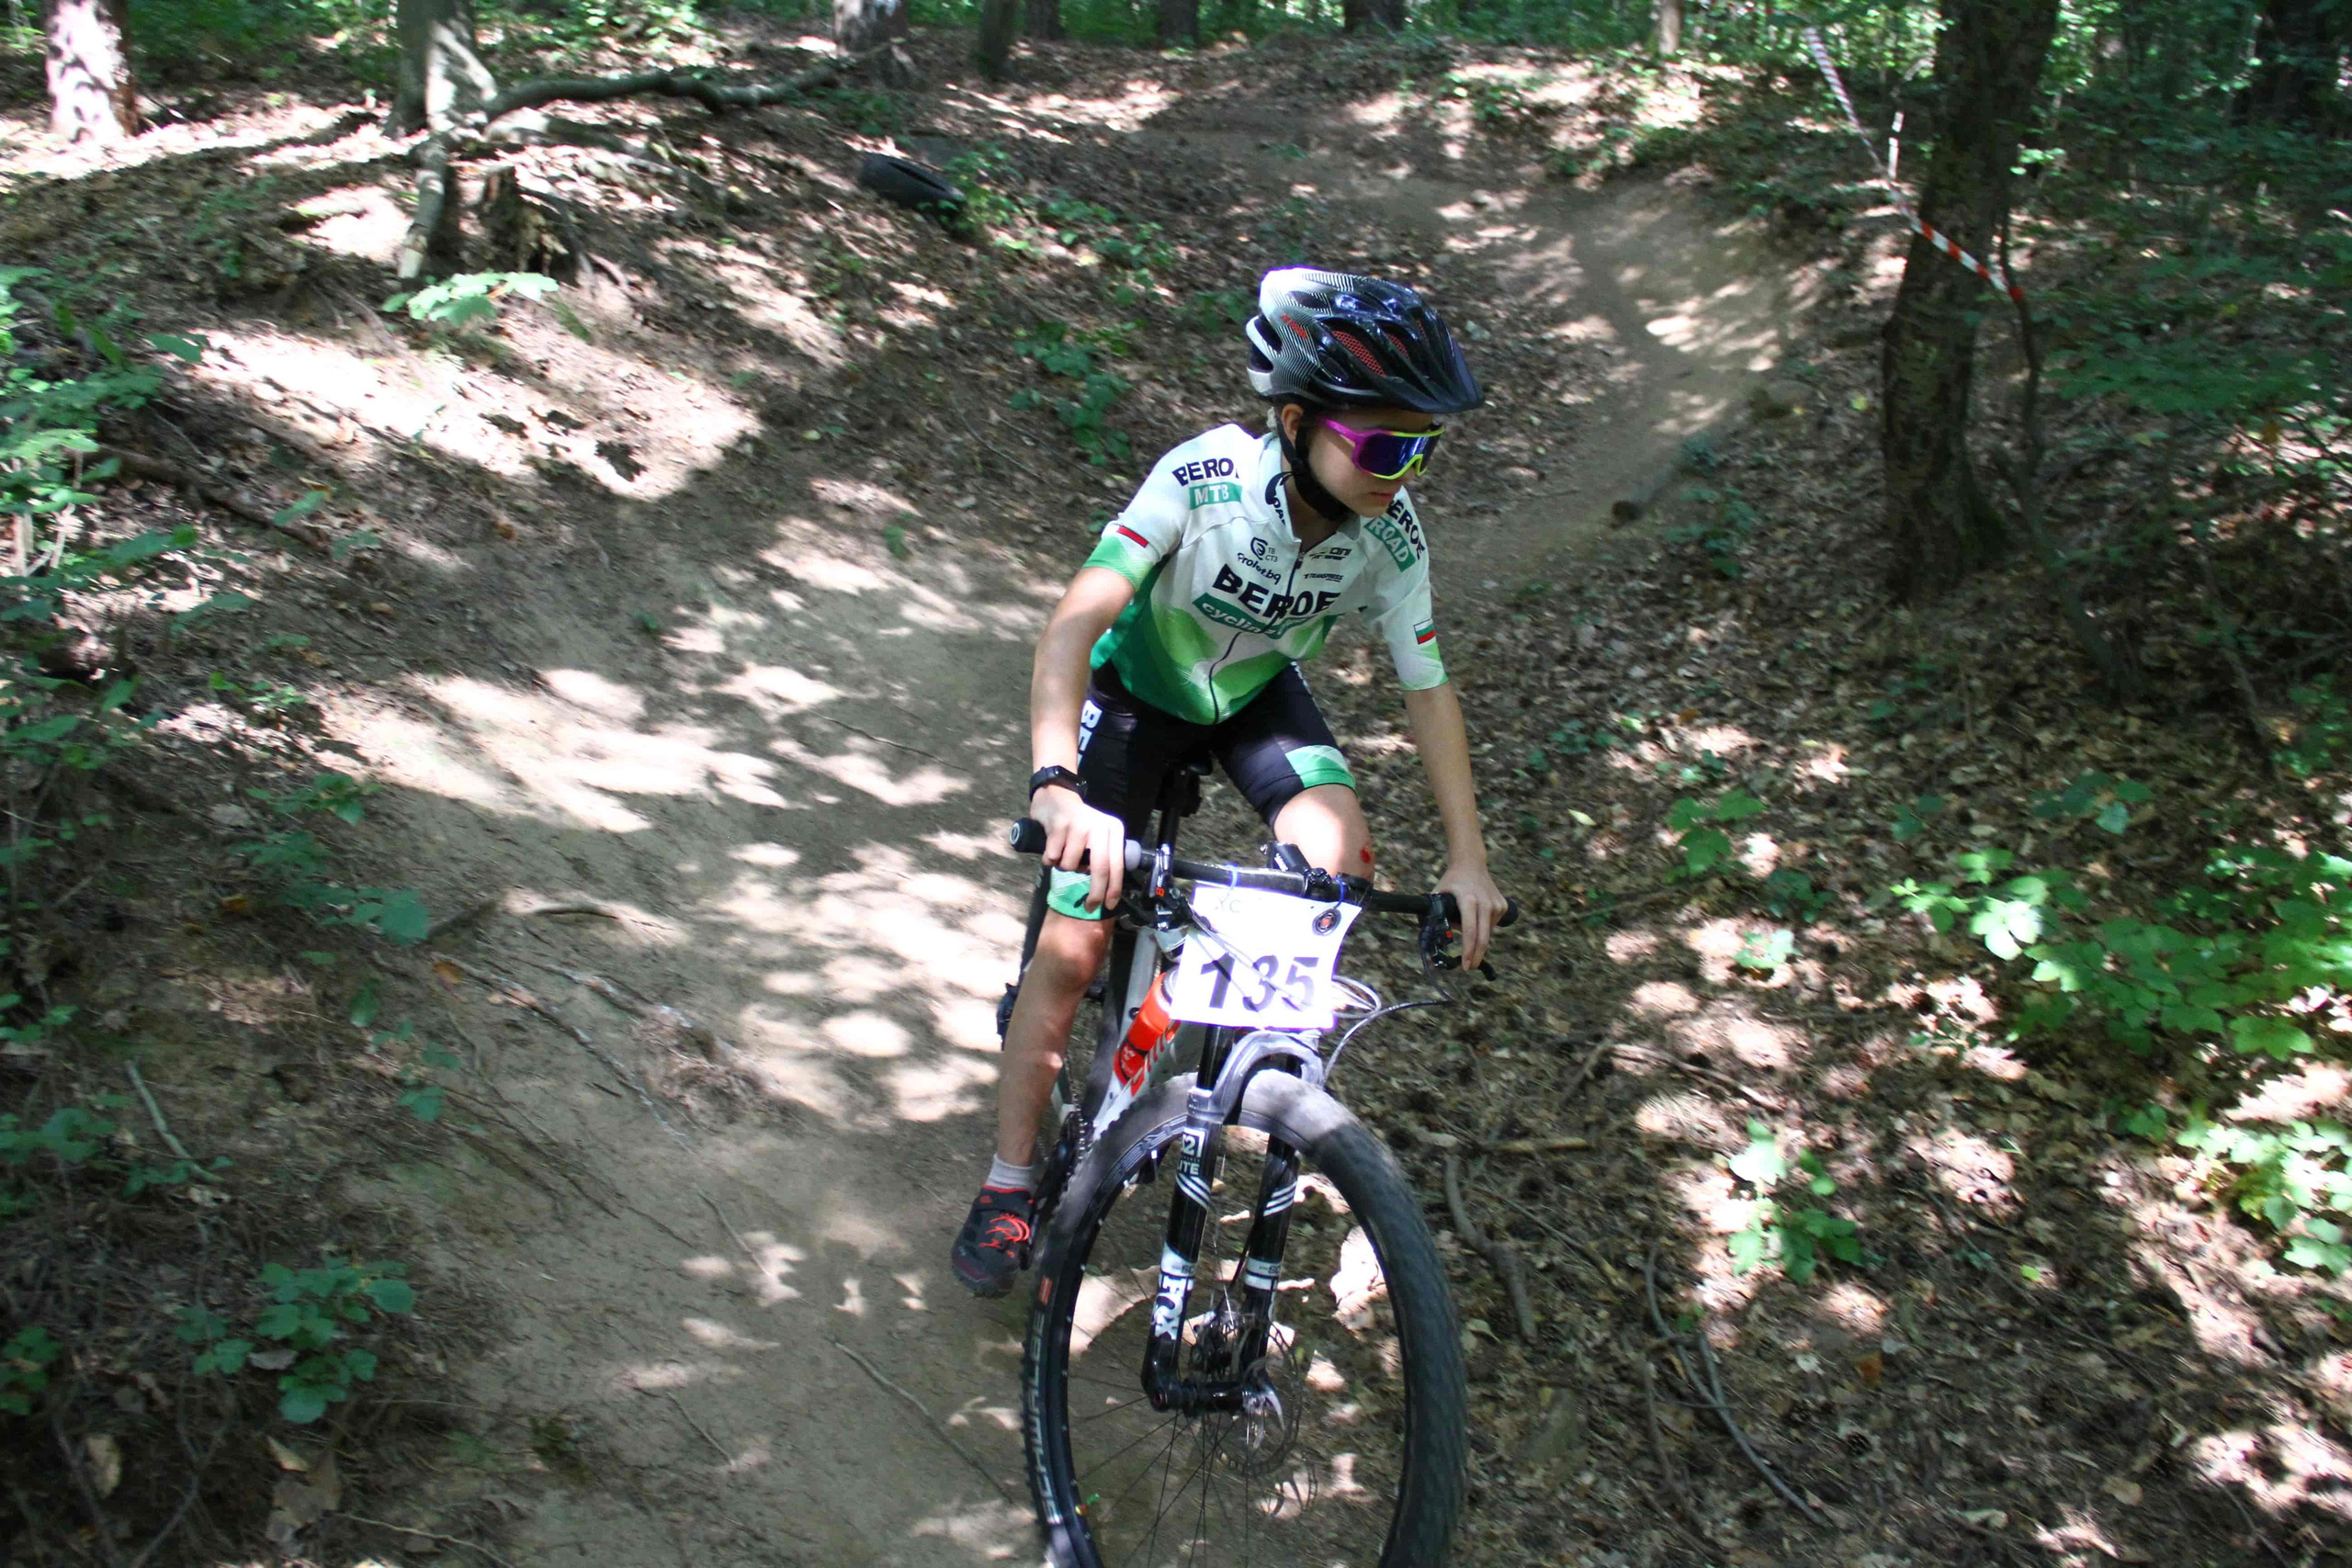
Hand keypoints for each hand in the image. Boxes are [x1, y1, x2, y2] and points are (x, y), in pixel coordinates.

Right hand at [1033, 784, 1127, 911]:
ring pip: (1071, 865)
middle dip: (1095, 892)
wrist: (1056, 795)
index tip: (1108, 905)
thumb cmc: (1079, 823)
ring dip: (1064, 866)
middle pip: (1100, 868)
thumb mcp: (1099, 835)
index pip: (1116, 865)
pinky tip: (1052, 845)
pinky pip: (1053, 857)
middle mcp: (1100, 826)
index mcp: (1114, 829)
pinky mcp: (1059, 825)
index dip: (1113, 888)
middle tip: (1089, 906)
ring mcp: (1079, 825)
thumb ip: (1104, 856)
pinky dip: (1050, 858)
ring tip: (1063, 852)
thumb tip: (1105, 890)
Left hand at [1436, 858, 1505, 970]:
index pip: (1470, 931)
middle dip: (1477, 956)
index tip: (1466, 965)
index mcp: (1468, 900)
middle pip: (1483, 938)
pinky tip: (1478, 915)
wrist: (1471, 864)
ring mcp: (1496, 904)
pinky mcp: (1503, 905)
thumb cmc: (1452, 882)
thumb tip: (1435, 938)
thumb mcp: (1438, 895)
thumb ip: (1436, 915)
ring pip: (1488, 933)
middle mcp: (1484, 902)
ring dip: (1477, 938)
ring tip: (1467, 924)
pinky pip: (1493, 925)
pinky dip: (1484, 927)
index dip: (1468, 951)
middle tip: (1470, 967)